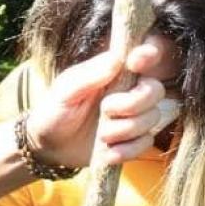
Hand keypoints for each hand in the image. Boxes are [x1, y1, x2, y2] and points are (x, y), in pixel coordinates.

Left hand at [20, 39, 178, 169]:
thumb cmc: (56, 109)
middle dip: (133, 103)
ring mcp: (134, 117)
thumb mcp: (66, 90)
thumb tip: (116, 58)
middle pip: (155, 91)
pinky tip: (108, 152)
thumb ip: (90, 74)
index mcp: (117, 71)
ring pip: (151, 118)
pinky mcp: (133, 140)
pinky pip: (146, 143)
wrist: (49, 146)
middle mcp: (131, 91)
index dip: (151, 53)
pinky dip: (127, 150)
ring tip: (101, 135)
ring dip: (124, 129)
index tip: (136, 63)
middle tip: (106, 109)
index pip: (148, 53)